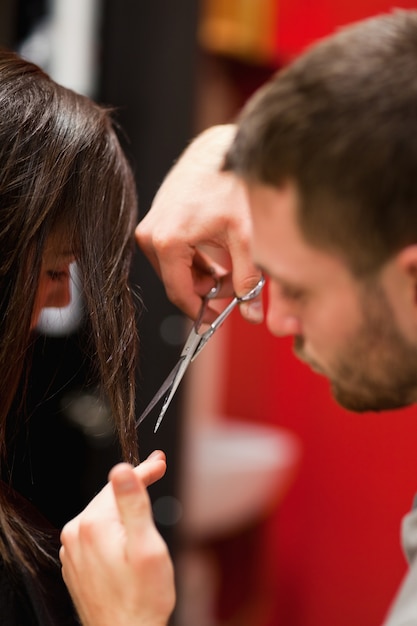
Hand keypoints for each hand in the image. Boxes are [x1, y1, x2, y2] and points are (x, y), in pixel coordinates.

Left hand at [60, 451, 174, 625]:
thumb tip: (121, 469)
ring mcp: (73, 550)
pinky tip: (128, 531)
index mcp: (93, 525)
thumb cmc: (142, 598)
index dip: (144, 469)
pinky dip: (113, 526)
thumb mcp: (146, 546)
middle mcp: (76, 534)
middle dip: (135, 484)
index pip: (120, 483)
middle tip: (158, 470)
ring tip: (146, 500)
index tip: (160, 461)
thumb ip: (133, 504)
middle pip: (109, 497)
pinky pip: (95, 533)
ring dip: (123, 506)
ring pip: (102, 514)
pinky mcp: (76, 563)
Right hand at [135, 124, 263, 323]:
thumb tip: (251, 314)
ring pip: (176, 270)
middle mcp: (152, 235)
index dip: (201, 311)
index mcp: (168, 241)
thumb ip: (249, 280)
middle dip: (206, 292)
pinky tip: (218, 257)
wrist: (219, 147)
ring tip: (231, 272)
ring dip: (203, 277)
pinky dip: (195, 262)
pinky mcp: (157, 220)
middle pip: (177, 282)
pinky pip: (173, 254)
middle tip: (235, 291)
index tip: (219, 319)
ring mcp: (151, 226)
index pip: (180, 293)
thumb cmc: (232, 184)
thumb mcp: (246, 238)